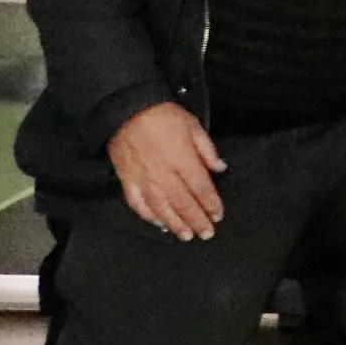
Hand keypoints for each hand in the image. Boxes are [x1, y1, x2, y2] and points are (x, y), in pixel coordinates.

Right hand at [107, 101, 225, 239]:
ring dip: (175, 224)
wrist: (126, 109)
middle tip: (206, 233)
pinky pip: (138, 203)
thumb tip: (220, 168)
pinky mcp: (126, 180)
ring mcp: (143, 179)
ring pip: (161, 208)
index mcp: (182, 159)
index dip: (211, 204)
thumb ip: (207, 150)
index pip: (201, 188)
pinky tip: (158, 223)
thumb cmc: (162, 115)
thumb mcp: (193, 125)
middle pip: (183, 203)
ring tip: (186, 235)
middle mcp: (164, 173)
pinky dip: (148, 216)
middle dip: (196, 220)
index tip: (218, 215)